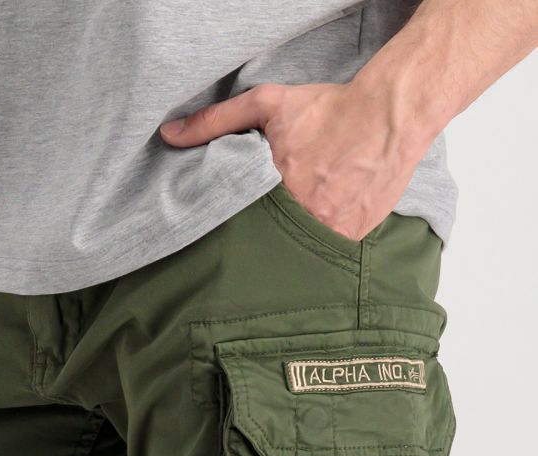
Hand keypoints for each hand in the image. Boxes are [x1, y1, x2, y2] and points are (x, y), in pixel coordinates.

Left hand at [160, 80, 432, 240]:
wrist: (389, 115)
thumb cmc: (327, 109)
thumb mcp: (266, 105)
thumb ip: (216, 121)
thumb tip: (169, 135)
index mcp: (276, 190)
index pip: (243, 223)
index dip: (238, 226)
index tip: (234, 228)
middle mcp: (304, 216)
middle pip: (272, 241)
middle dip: (267, 237)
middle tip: (268, 228)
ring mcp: (332, 231)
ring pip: (302, 250)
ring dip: (296, 242)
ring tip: (299, 222)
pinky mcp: (356, 235)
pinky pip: (332, 248)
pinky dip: (326, 240)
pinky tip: (327, 218)